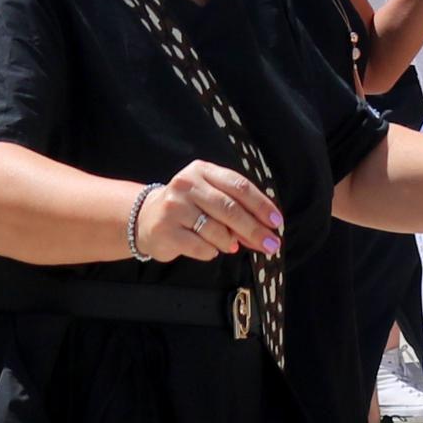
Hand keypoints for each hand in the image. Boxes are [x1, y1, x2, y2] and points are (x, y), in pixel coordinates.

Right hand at [139, 158, 280, 260]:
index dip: (261, 205)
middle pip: (230, 209)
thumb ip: (235, 207)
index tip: (276, 222)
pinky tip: (209, 248)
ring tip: (230, 245)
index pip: (238, 186)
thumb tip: (265, 229)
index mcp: (202, 170)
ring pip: (216, 230)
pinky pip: (201, 247)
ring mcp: (174, 207)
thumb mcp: (209, 196)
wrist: (146, 219)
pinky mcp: (166, 230)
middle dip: (254, 229)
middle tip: (271, 244)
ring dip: (230, 242)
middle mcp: (186, 184)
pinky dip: (212, 252)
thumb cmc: (188, 208)